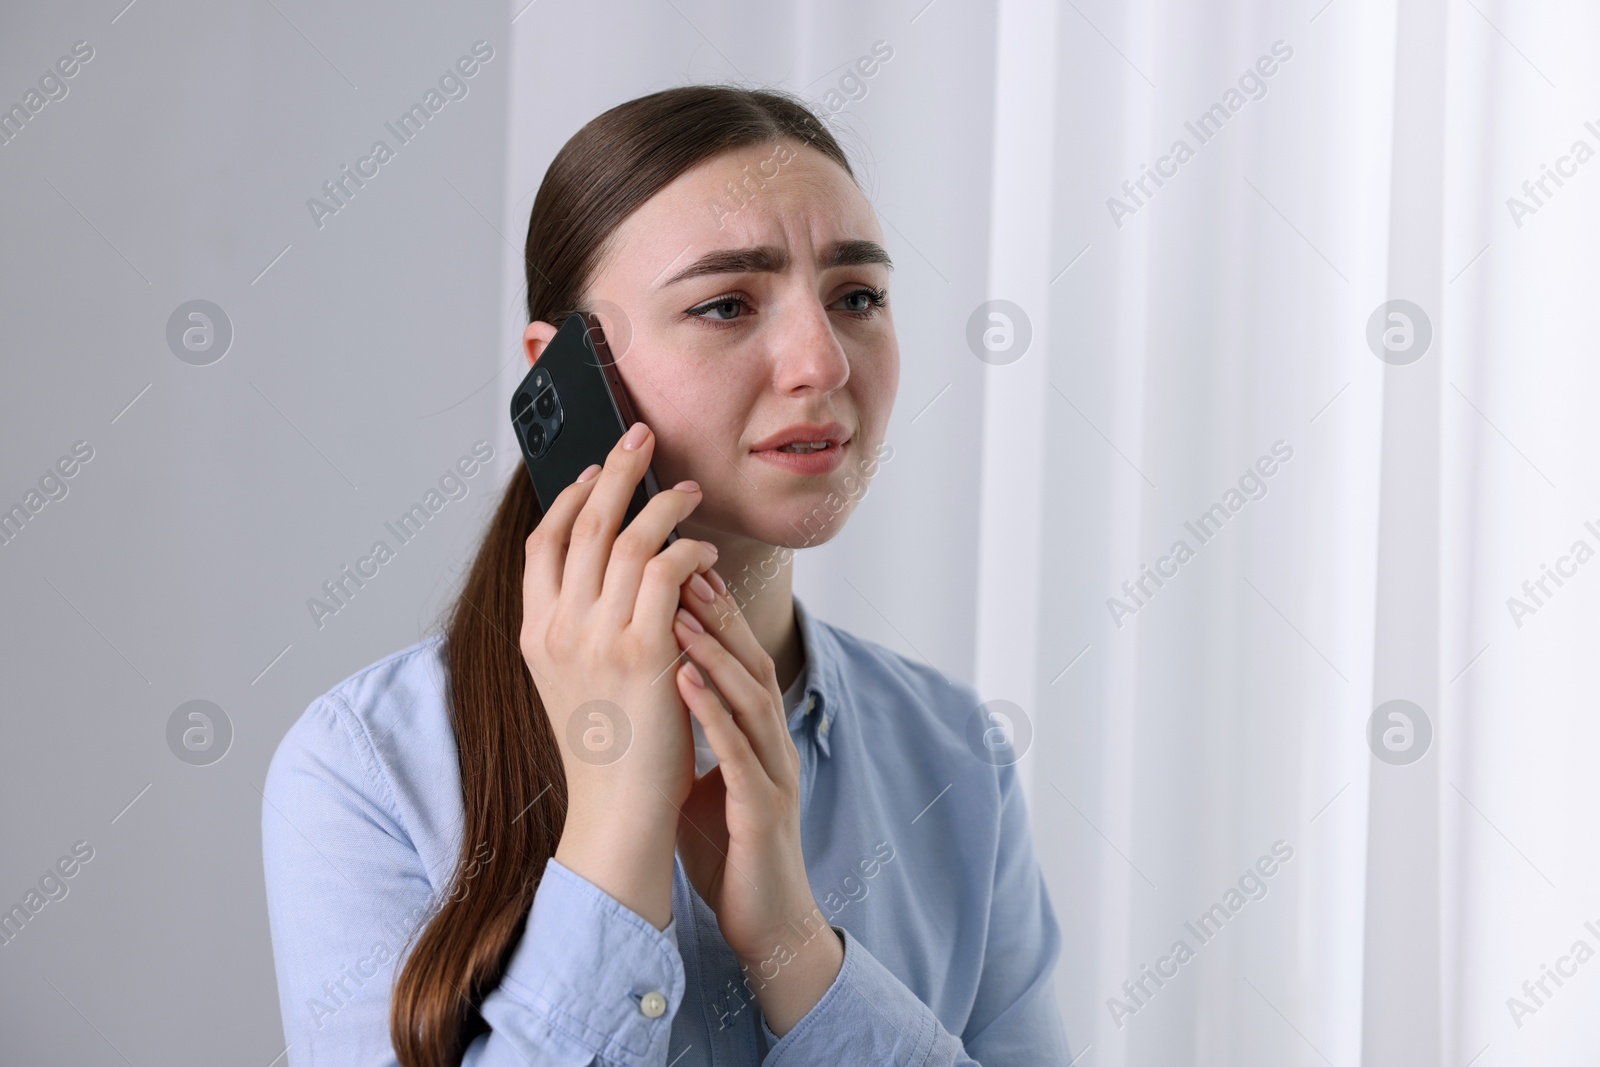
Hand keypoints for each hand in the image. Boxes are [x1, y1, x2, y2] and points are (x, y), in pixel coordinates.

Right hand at [519, 421, 717, 928]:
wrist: (616, 817)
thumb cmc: (607, 754)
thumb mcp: (574, 683)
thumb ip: (580, 628)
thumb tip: (606, 576)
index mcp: (535, 633)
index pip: (543, 541)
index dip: (569, 496)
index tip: (596, 469)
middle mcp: (557, 629)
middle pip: (584, 522)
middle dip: (614, 469)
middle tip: (640, 432)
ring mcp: (596, 638)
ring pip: (629, 539)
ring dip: (663, 504)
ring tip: (690, 490)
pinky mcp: (642, 652)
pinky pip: (666, 573)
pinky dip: (689, 550)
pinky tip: (706, 552)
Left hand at [670, 585, 844, 1034]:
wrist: (764, 921)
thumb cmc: (727, 848)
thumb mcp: (700, 776)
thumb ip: (684, 730)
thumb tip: (645, 685)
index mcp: (755, 734)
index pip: (736, 657)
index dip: (712, 610)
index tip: (678, 562)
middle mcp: (771, 744)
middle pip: (750, 660)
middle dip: (718, 610)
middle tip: (683, 560)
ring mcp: (772, 775)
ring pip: (750, 698)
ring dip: (716, 649)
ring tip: (681, 605)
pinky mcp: (762, 812)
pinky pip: (738, 754)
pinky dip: (711, 713)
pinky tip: (684, 682)